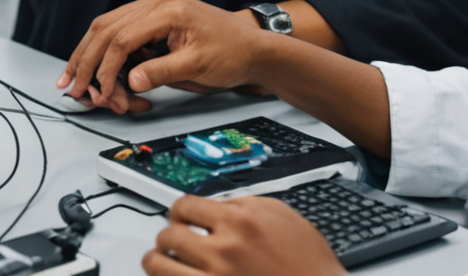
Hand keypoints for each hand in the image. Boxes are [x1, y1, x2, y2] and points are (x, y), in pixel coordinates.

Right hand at [57, 0, 266, 113]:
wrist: (252, 46)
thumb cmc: (232, 52)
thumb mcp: (197, 66)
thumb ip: (161, 72)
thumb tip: (129, 81)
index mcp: (167, 8)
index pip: (122, 37)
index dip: (106, 67)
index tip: (98, 90)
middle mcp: (156, 1)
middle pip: (106, 28)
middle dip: (85, 60)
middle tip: (72, 86)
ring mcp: (153, 7)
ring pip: (106, 27)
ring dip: (87, 53)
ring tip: (72, 76)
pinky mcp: (152, 18)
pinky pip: (118, 30)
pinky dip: (103, 50)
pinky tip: (93, 65)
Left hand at [143, 196, 344, 275]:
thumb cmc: (309, 264)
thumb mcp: (283, 217)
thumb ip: (245, 205)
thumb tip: (218, 203)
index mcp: (240, 221)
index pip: (185, 205)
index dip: (180, 211)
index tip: (181, 216)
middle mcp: (224, 249)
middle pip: (168, 233)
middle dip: (169, 235)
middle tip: (175, 239)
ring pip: (158, 264)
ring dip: (158, 260)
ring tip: (164, 260)